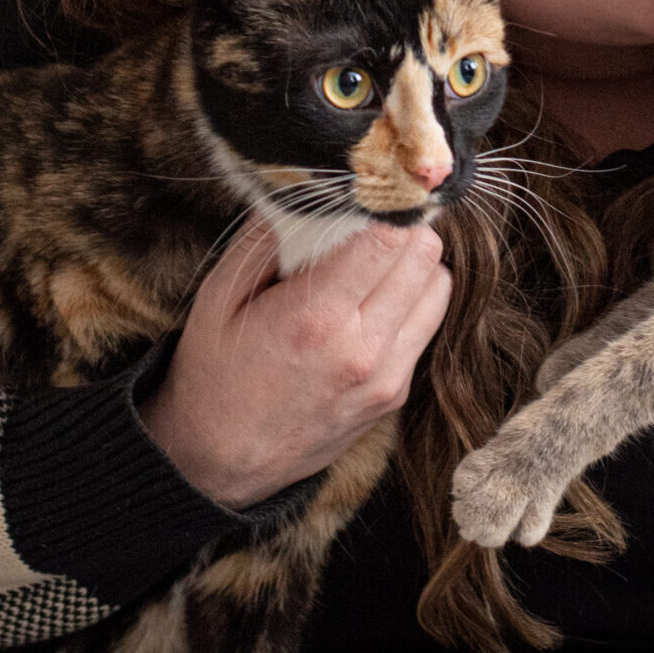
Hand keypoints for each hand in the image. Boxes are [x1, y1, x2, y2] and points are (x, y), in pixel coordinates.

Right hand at [138, 218, 451, 508]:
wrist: (217, 462)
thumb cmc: (214, 371)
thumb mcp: (220, 295)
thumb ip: (268, 237)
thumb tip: (315, 190)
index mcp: (315, 318)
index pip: (388, 237)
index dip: (385, 206)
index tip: (369, 194)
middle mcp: (362, 349)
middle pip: (425, 255)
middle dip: (403, 228)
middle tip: (373, 223)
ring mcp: (386, 376)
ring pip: (440, 286)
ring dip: (414, 264)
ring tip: (374, 263)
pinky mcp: (396, 393)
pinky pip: (428, 323)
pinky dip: (412, 300)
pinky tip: (373, 302)